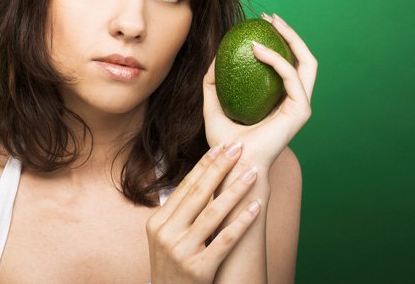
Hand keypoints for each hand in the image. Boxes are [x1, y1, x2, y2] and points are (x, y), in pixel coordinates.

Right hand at [146, 143, 260, 283]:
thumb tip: (201, 180)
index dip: (205, 164)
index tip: (221, 146)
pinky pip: (224, 240)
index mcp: (158, 222)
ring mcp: (181, 251)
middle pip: (199, 193)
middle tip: (239, 147)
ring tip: (253, 172)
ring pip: (213, 213)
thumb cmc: (173, 266)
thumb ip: (178, 212)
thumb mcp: (165, 238)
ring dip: (236, 190)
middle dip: (221, 167)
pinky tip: (256, 207)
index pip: (186, 186)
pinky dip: (241, 222)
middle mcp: (166, 233)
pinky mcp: (198, 269)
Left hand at [203, 12, 317, 171]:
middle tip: (270, 18)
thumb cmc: (225, 143)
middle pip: (304, 59)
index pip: (289, 65)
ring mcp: (301, 106)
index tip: (260, 25)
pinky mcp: (300, 111)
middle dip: (291, 33)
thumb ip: (213, 85)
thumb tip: (214, 60)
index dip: (280, 41)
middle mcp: (295, 102)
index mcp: (280, 102)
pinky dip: (277, 60)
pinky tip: (258, 49)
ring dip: (290, 39)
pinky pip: (291, 76)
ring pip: (307, 63)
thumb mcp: (213, 107)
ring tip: (270, 24)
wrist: (232, 164)